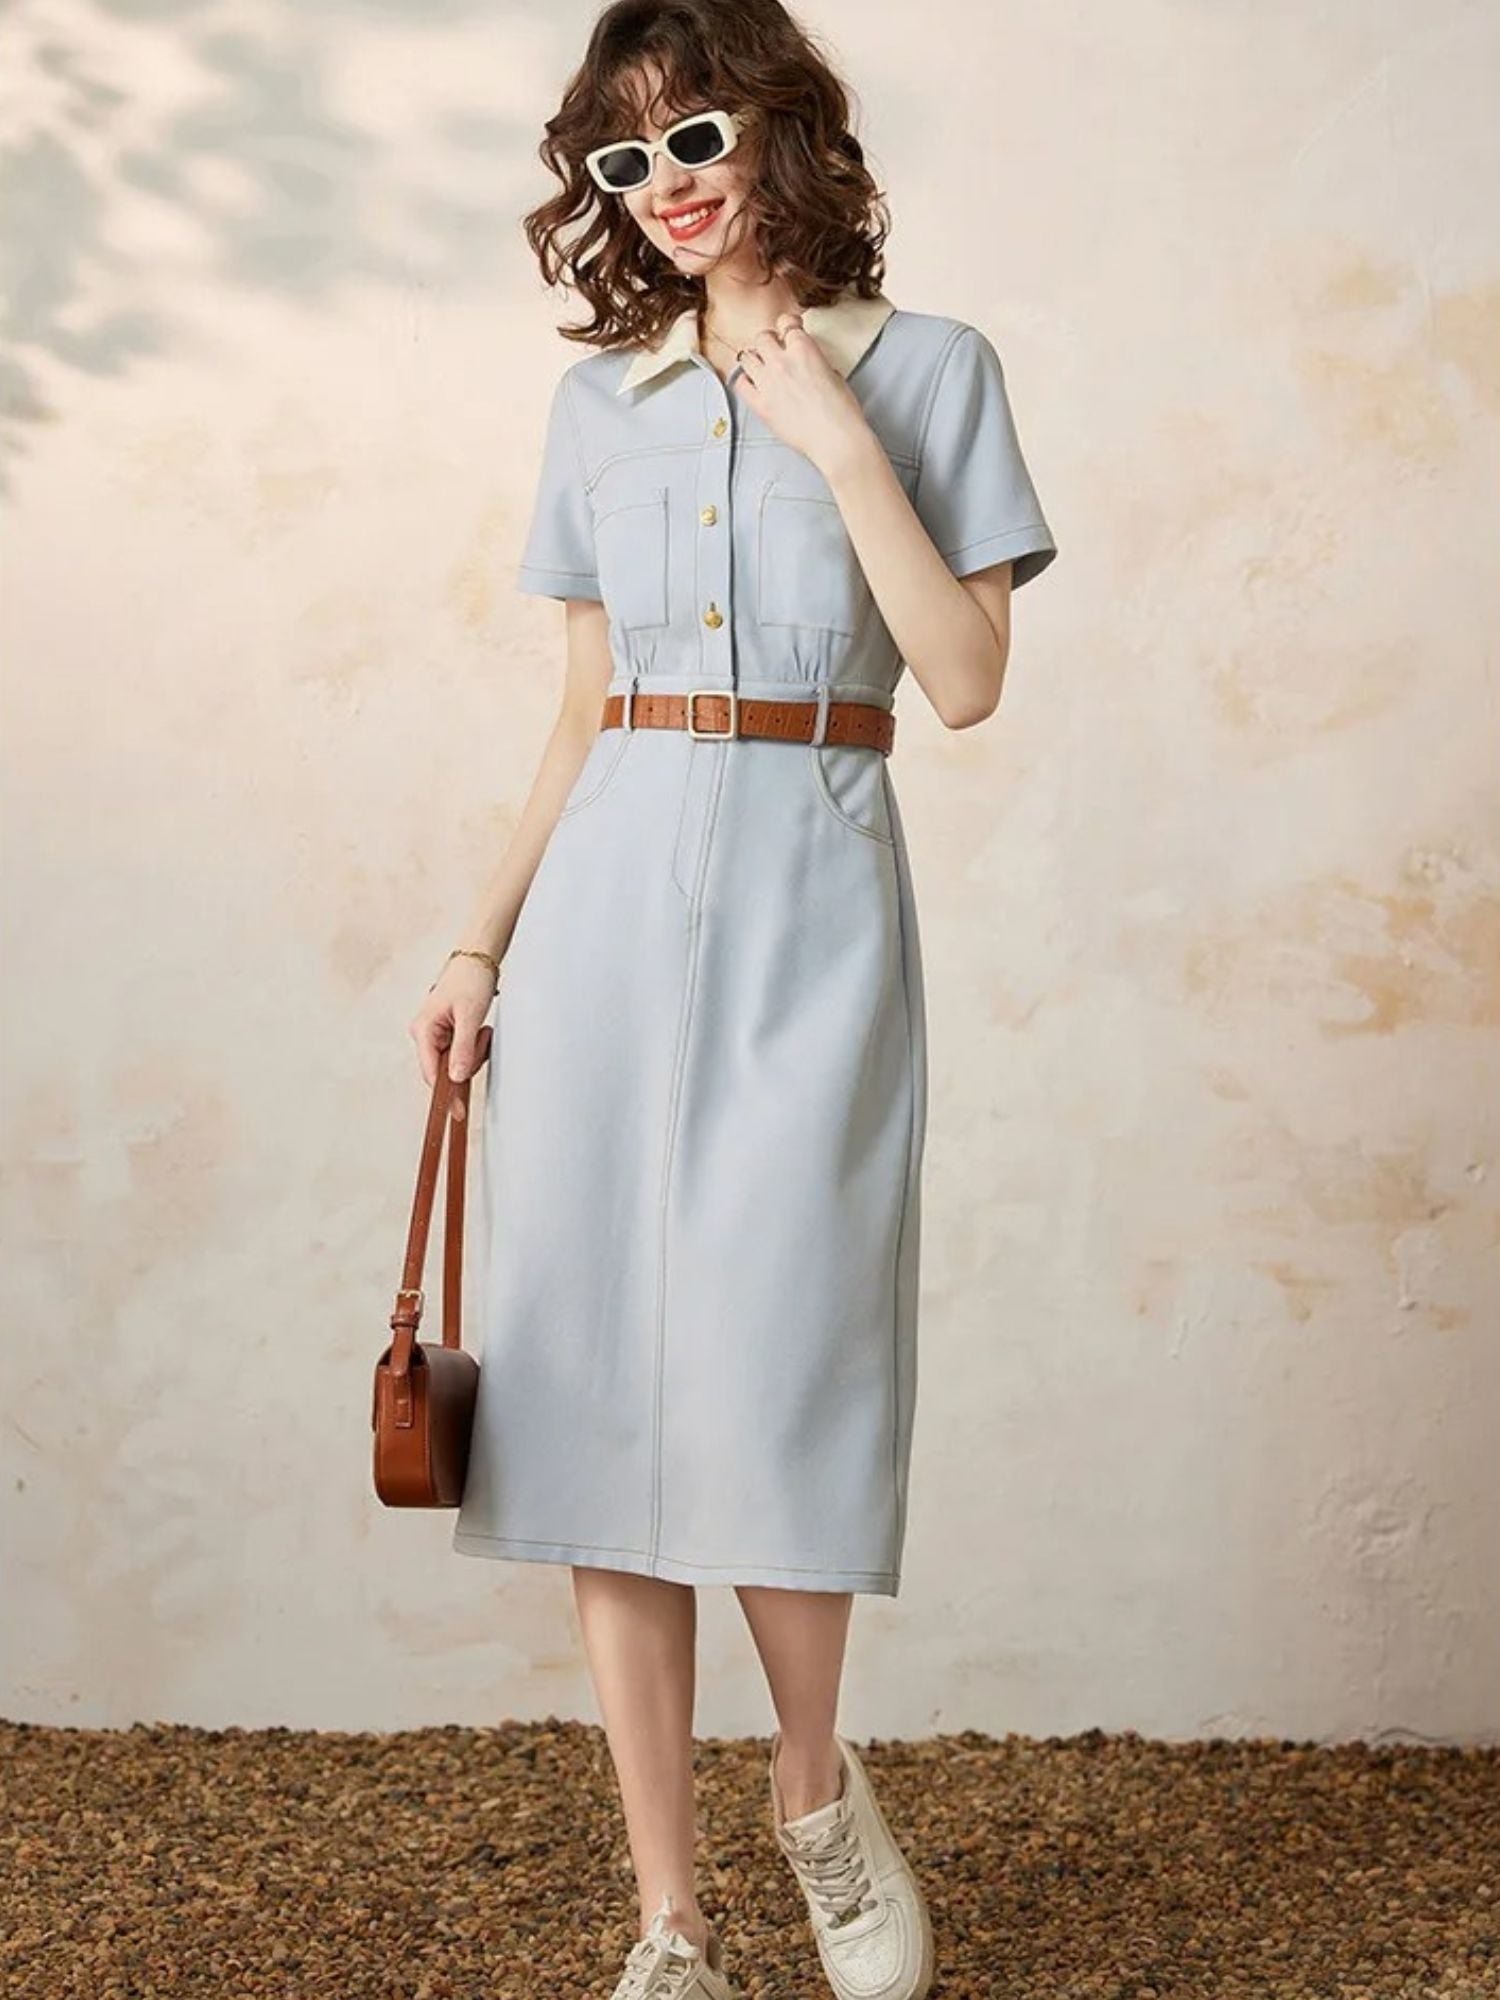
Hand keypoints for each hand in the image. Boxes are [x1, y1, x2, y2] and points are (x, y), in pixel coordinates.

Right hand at [408, 958, 496, 1088]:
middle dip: (469, 1060)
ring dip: (474, 1051)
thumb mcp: (470, 1016)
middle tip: (482, 1036)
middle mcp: (425, 1034)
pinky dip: (475, 1045)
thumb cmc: (470, 979)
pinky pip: (461, 1051)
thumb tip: (457, 1078)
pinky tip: (480, 1029)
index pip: (432, 1073)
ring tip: (482, 1028)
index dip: (447, 1093)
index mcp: (423, 1030)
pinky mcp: (448, 1032)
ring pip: (456, 1062)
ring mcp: (436, 1034)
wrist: (478, 958)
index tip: (458, 1111)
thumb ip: (464, 1048)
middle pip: (446, 1069)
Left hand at [730, 311, 871, 475]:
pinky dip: (745, 381)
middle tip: (773, 351)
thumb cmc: (842, 412)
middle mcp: (782, 361)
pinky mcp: (760, 405)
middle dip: (768, 342)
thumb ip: (817, 363)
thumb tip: (811, 365)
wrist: (836, 439)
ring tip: (761, 367)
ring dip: (754, 359)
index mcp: (804, 349)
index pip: (786, 323)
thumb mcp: (835, 375)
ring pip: (746, 357)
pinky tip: (753, 384)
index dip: (786, 326)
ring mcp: (768, 383)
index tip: (787, 330)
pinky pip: (741, 384)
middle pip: (762, 337)